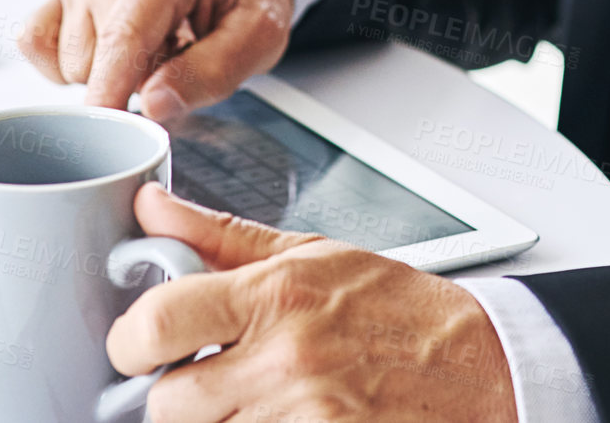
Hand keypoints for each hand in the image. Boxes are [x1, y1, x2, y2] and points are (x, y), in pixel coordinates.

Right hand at [20, 0, 294, 119]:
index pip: (124, 35)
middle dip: (131, 79)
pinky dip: (67, 63)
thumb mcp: (260, 34)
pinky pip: (36, 44)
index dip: (111, 88)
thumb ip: (214, 71)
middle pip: (93, 56)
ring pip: (67, 59)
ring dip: (108, 72)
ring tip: (152, 48)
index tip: (105, 128)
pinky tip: (111, 55)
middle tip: (174, 58)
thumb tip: (154, 105)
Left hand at [108, 185, 519, 422]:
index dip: (130, 340)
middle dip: (176, 394)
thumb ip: (219, 235)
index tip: (141, 341)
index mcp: (275, 295)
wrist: (479, 365)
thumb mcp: (313, 253)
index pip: (154, 323)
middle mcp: (284, 359)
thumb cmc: (398, 308)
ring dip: (218, 422)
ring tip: (252, 398)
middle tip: (204, 378)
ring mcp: (302, 417)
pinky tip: (276, 415)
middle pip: (165, 402)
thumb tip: (150, 208)